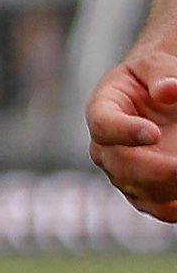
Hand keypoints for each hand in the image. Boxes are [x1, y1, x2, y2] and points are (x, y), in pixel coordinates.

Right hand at [87, 43, 176, 219]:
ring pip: (137, 190)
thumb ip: (162, 73)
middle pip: (118, 164)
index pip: (102, 123)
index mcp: (104, 107)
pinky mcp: (143, 190)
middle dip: (154, 170)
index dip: (123, 131)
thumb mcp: (158, 64)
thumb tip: (168, 91)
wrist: (161, 99)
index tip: (153, 132)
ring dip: (168, 189)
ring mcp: (123, 170)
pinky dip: (174, 208)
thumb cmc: (157, 78)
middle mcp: (106, 144)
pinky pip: (156, 208)